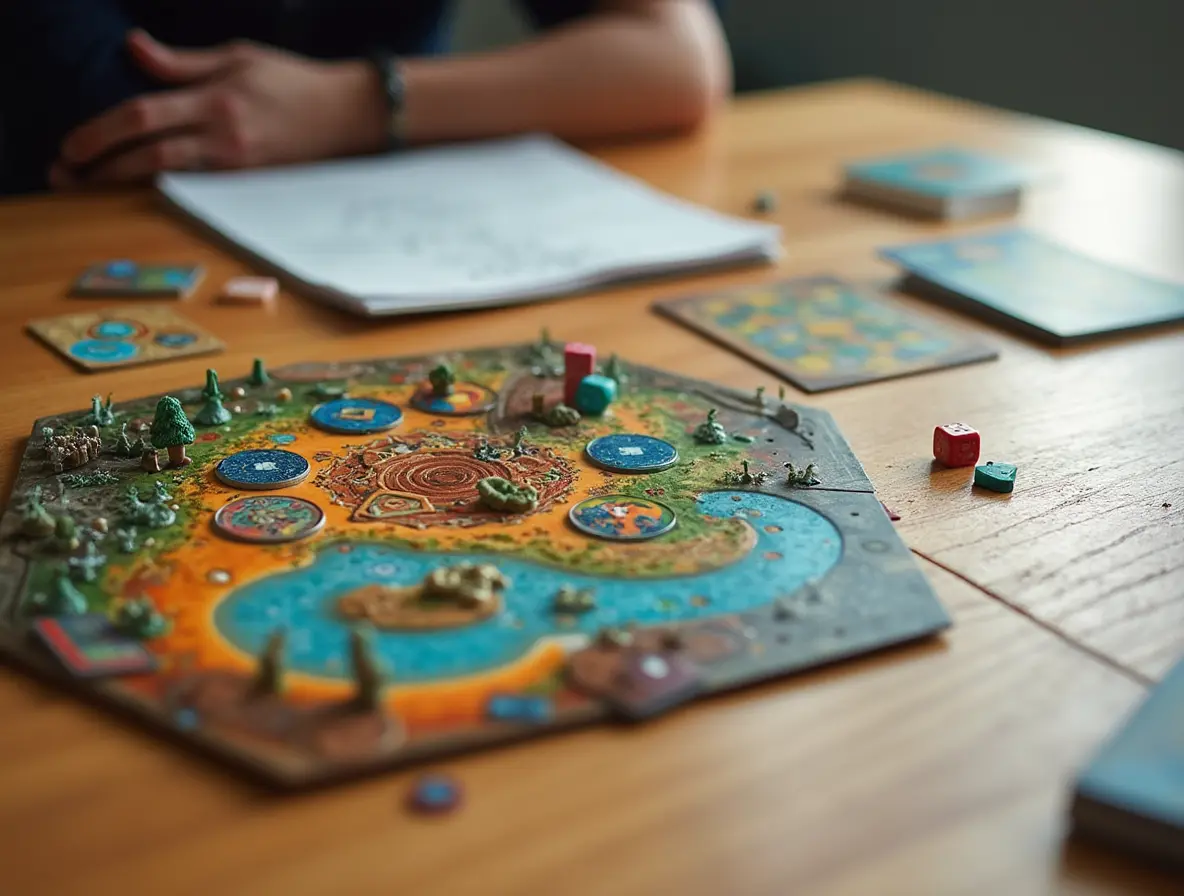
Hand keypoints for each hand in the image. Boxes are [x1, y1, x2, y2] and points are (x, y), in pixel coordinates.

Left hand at [51, 31, 387, 186]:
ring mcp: (238, 167)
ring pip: (169, 179)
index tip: (72, 145)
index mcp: (217, 100)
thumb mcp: (236, 56)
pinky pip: (195, 189)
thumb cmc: (293, 82)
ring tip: (89, 187)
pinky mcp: (249, 185)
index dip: (102, 132)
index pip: (144, 115)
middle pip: (150, 156)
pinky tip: (137, 194)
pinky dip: (161, 192)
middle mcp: (225, 138)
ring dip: (124, 184)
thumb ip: (180, 61)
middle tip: (66, 175)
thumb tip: (132, 47)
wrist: (348, 116)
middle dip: (102, 167)